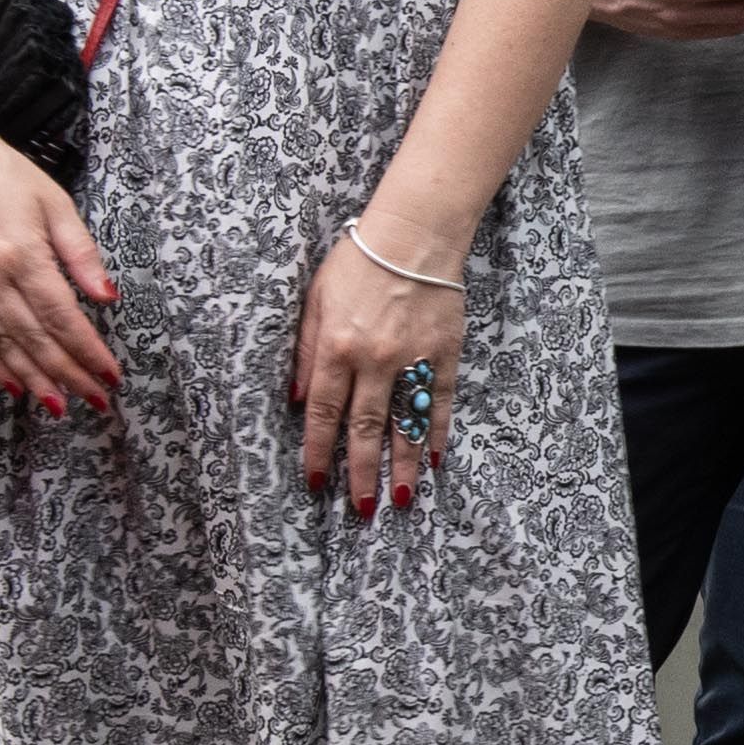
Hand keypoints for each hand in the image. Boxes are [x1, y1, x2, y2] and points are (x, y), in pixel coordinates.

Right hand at [0, 126, 120, 411]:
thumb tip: (108, 298)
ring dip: (33, 380)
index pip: (63, 318)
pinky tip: (13, 384)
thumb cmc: (4, 175)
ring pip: (3, 344)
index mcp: (22, 255)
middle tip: (96, 400)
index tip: (111, 376)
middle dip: (68, 375)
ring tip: (60, 405)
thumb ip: (82, 254)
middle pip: (35, 339)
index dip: (88, 352)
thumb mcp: (56, 204)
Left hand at [292, 216, 464, 513]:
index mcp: (336, 347)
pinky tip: (435, 460)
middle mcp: (374, 361)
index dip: (319, 452)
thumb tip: (300, 400)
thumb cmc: (357, 262)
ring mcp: (412, 360)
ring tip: (401, 499)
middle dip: (360, 472)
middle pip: (364, 429)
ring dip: (402, 465)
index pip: (324, 413)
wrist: (414, 236)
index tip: (316, 483)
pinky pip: (440, 403)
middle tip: (360, 508)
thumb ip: (307, 351)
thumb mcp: (316, 300)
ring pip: (405, 424)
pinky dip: (438, 433)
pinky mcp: (443, 355)